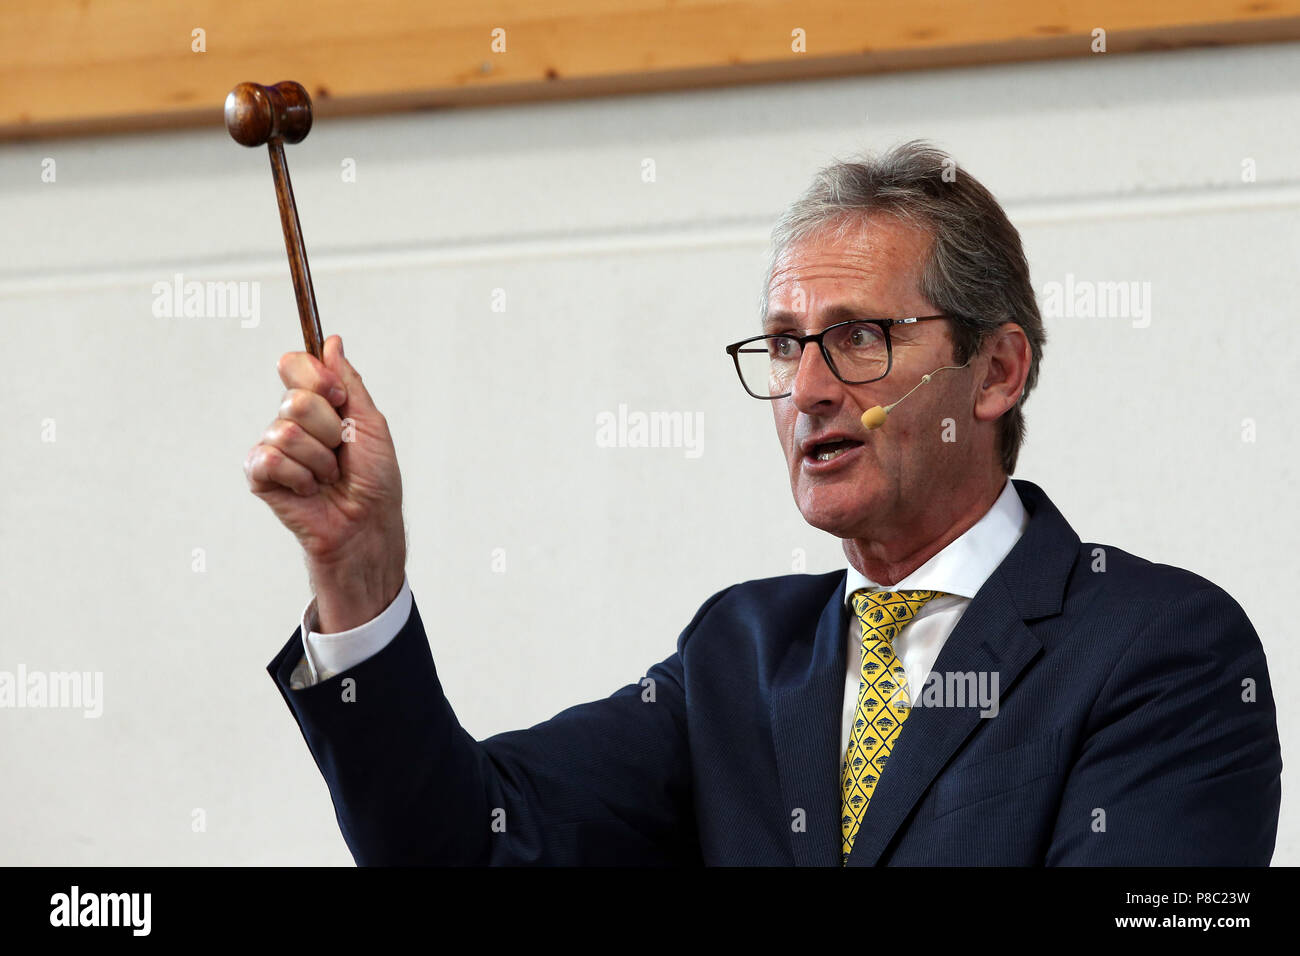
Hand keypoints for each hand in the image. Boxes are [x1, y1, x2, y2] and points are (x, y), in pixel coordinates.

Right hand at [244, 334, 405, 631]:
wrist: (368, 524)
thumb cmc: (374, 480)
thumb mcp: (371, 424)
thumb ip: (349, 382)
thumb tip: (332, 343)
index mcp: (318, 404)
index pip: (295, 365)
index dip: (317, 378)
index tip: (339, 399)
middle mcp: (291, 420)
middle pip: (294, 398)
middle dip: (329, 429)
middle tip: (341, 452)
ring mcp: (273, 447)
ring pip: (285, 431)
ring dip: (319, 459)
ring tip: (329, 477)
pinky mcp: (260, 475)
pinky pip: (269, 458)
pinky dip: (299, 477)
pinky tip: (309, 490)